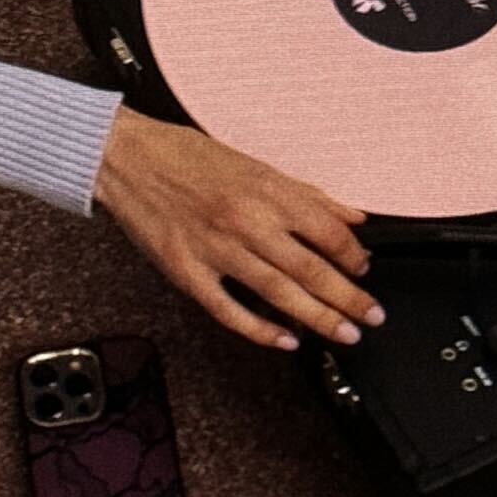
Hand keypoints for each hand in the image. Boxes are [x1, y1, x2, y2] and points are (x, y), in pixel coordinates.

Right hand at [91, 105, 381, 354]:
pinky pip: (228, 309)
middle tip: (371, 316)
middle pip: (310, 268)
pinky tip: (284, 340)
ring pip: (277, 292)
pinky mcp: (186, 270)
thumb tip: (351, 216)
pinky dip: (259, 329)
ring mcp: (214, 248)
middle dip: (347, 297)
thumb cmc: (185, 156)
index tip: (363, 269)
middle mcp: (244, 220)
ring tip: (344, 333)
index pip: (326, 230)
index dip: (353, 254)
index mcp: (265, 190)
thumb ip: (305, 194)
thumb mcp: (253, 164)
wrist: (125, 157)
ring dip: (317, 317)